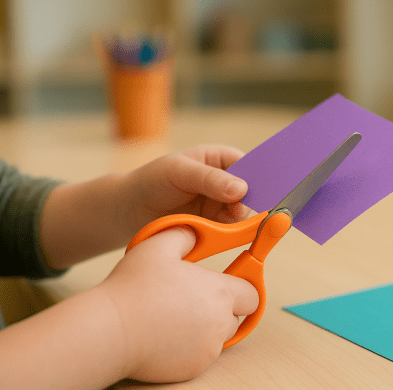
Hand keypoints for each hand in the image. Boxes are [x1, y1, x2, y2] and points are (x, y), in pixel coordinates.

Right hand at [99, 226, 258, 382]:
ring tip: (173, 313)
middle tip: (192, 295)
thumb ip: (185, 234)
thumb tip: (196, 233)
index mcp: (219, 293)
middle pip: (235, 315)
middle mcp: (220, 324)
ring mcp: (207, 349)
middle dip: (221, 306)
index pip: (252, 293)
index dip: (242, 284)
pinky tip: (165, 333)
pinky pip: (200, 354)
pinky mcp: (193, 368)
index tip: (228, 278)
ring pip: (217, 336)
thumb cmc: (134, 288)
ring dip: (204, 325)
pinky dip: (189, 345)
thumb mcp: (159, 245)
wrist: (111, 332)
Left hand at [122, 144, 250, 237]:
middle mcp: (226, 181)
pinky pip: (231, 230)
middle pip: (252, 192)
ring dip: (239, 220)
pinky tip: (219, 233)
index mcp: (221, 159)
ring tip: (222, 222)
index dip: (259, 178)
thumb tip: (241, 189)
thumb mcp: (179, 172)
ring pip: (244, 214)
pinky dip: (228, 233)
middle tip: (239, 210)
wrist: (130, 210)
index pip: (249, 165)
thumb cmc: (152, 180)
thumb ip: (209, 179)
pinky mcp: (215, 226)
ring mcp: (221, 205)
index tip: (261, 191)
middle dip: (250, 202)